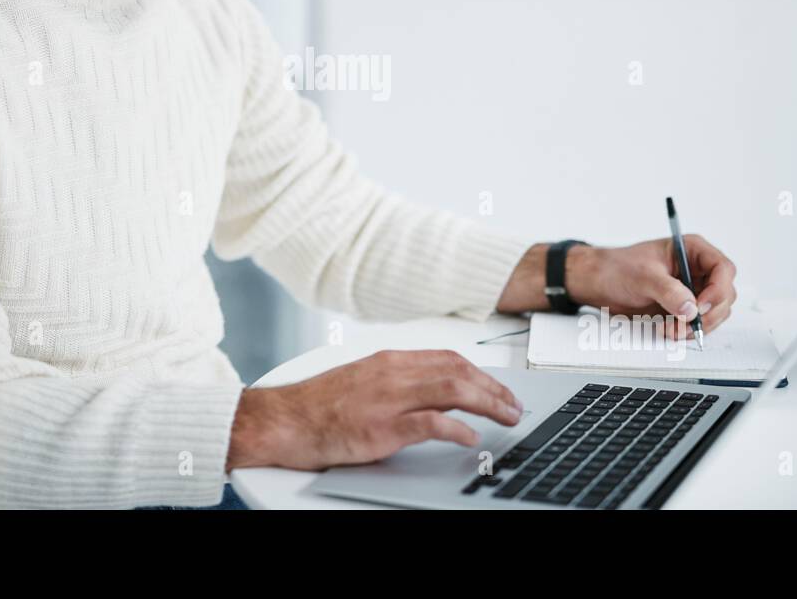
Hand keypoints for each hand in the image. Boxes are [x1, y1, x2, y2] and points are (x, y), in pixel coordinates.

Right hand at [225, 349, 523, 470]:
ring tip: (506, 417)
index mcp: (389, 361)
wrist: (283, 419)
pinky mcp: (381, 427)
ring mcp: (388, 399)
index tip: (500, 388)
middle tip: (514, 405)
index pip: (449, 358)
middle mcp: (393, 373)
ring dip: (487, 404)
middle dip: (494, 388)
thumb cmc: (318, 405)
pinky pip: (429, 424)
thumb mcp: (363, 382)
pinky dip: (456, 429)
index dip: (481, 373)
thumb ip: (398, 383)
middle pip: (458, 371)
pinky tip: (470, 438)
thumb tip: (433, 395)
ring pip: (452, 390)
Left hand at [565, 236, 736, 340]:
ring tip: (670, 328)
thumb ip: (669, 292)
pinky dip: (687, 331)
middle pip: (725, 295)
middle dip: (707, 314)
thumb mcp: (643, 277)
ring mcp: (693, 290)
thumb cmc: (617, 268)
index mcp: (692, 250)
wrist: (598, 283)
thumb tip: (691, 309)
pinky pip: (699, 324)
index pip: (723, 269)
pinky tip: (667, 329)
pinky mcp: (685, 308)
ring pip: (715, 313)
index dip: (718, 289)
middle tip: (685, 324)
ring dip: (697, 326)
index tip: (699, 306)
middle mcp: (697, 270)